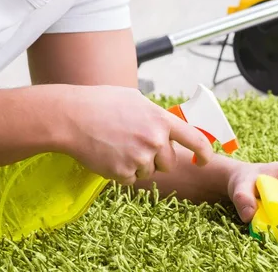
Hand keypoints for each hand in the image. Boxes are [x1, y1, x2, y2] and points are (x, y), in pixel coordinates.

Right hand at [61, 85, 213, 185]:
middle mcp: (154, 140)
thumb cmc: (99, 102)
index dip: (204, 151)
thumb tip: (166, 124)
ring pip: (149, 171)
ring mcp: (139, 158)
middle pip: (170, 161)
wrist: (72, 117)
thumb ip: (154, 113)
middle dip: (157, 157)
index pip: (194, 139)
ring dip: (138, 164)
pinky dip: (121, 171)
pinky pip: (131, 179)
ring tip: (116, 145)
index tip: (205, 159)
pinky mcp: (123, 173)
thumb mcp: (133, 98)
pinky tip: (108, 154)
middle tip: (134, 144)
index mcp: (160, 119)